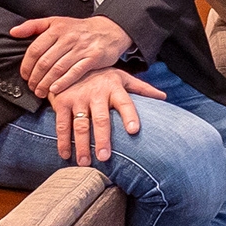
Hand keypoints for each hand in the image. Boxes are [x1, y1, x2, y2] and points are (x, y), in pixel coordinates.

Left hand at [10, 14, 132, 96]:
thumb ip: (33, 26)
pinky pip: (74, 73)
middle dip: (35, 78)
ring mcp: (81, 48)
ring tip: (41, 92)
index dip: (27, 65)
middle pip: (45, 62)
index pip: (35, 49)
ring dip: (46, 84)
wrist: (109, 30)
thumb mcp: (56, 22)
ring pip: (58, 69)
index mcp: (56, 29)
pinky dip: (63, 83)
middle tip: (32, 87)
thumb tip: (13, 32)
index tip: (24, 75)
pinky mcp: (93, 58)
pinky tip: (55, 89)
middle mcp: (68, 38)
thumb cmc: (79, 29)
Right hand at [44, 66, 162, 164]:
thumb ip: (142, 88)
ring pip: (80, 125)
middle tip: (105, 157)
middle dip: (102, 139)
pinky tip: (65, 155)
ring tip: (85, 163)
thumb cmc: (103, 75)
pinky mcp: (61, 102)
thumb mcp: (122, 77)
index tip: (134, 131)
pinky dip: (62, 141)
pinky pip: (62, 124)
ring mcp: (77, 98)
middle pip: (101, 119)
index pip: (125, 103)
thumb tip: (164, 97)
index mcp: (114, 88)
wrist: (72, 62)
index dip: (130, 116)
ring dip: (82, 145)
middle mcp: (96, 93)